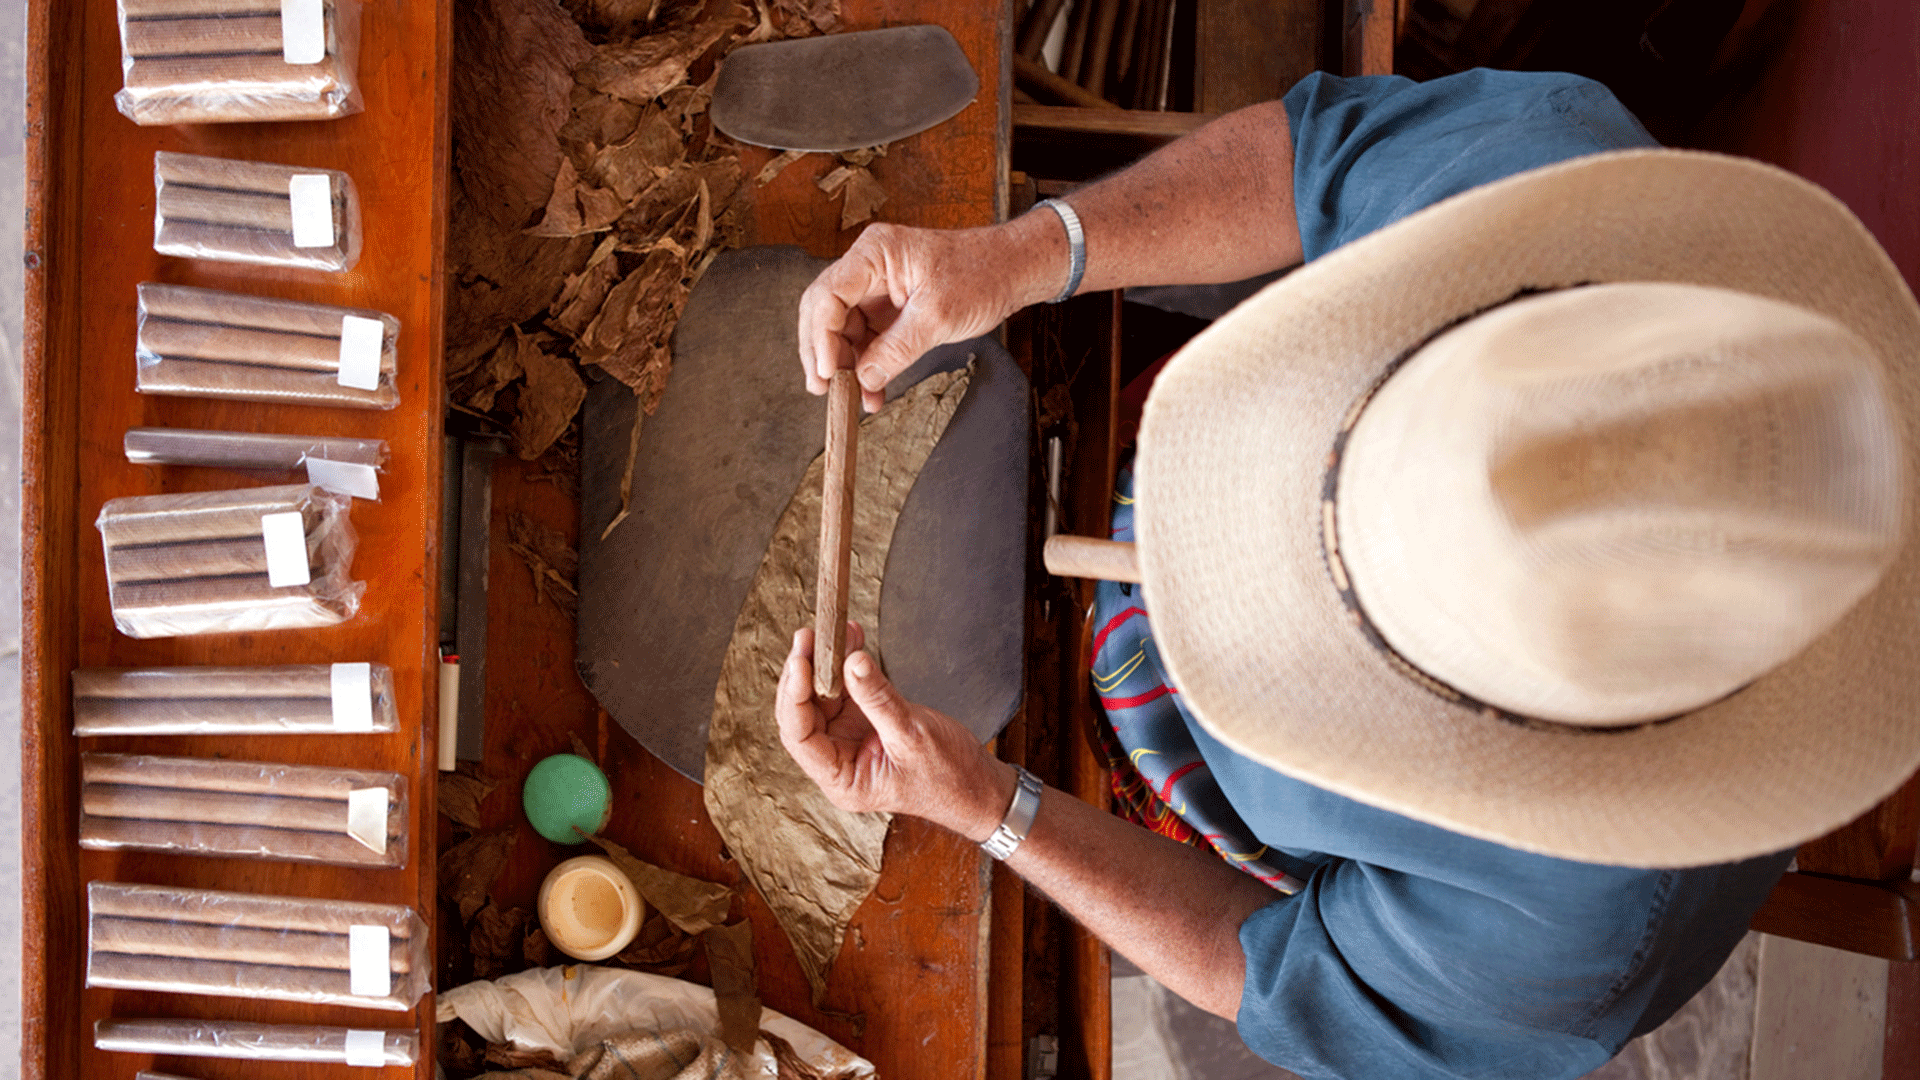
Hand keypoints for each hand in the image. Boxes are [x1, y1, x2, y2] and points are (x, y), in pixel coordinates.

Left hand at [776, 623, 1015, 840]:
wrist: (977, 786)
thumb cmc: (947, 778)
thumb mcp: (912, 735)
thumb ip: (878, 699)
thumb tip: (850, 662)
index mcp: (841, 780)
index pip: (801, 737)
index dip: (794, 697)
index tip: (800, 662)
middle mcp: (838, 760)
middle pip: (804, 714)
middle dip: (804, 673)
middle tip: (808, 637)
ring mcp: (849, 740)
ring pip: (822, 697)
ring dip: (825, 664)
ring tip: (832, 631)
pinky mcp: (865, 723)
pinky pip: (847, 690)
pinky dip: (847, 665)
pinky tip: (851, 640)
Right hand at [796, 216, 1062, 409]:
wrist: (1010, 271)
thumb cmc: (981, 275)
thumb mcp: (938, 316)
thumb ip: (897, 349)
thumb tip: (864, 379)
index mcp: (874, 253)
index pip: (827, 295)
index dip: (821, 336)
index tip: (827, 372)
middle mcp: (868, 267)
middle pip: (825, 311)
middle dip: (823, 353)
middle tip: (824, 390)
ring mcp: (876, 288)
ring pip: (842, 329)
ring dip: (846, 365)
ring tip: (852, 398)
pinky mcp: (887, 307)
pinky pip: (866, 338)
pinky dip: (866, 365)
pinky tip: (871, 390)